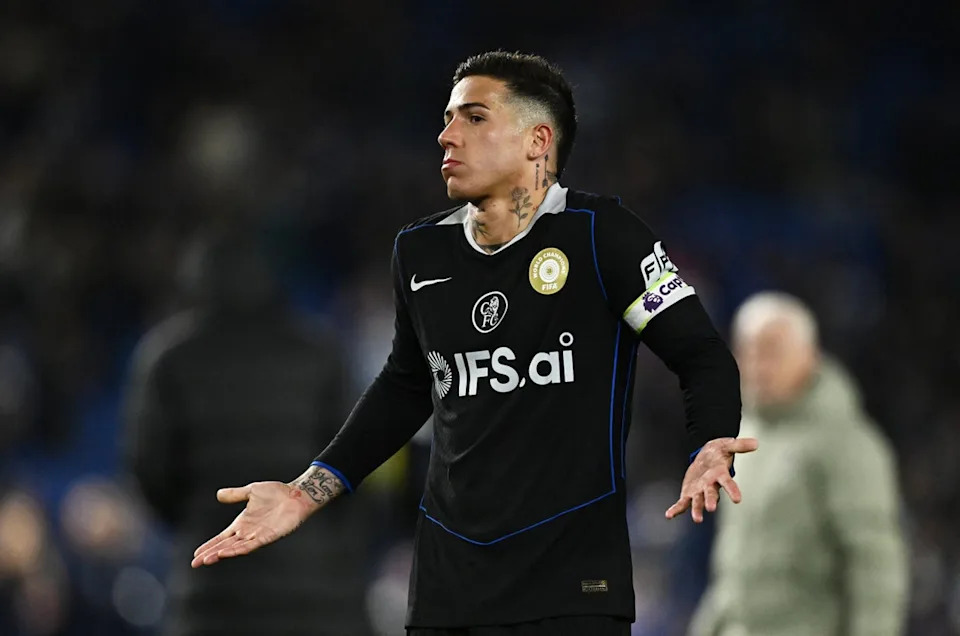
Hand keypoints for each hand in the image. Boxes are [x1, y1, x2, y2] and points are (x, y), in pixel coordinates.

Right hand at [191, 481, 317, 567]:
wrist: (296, 494)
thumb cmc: (276, 492)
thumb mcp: (251, 491)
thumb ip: (236, 494)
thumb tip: (219, 494)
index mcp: (242, 523)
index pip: (222, 538)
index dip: (209, 545)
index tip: (195, 555)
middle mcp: (248, 532)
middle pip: (225, 546)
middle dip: (210, 554)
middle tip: (195, 563)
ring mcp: (258, 535)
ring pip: (236, 548)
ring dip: (222, 554)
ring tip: (207, 559)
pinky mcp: (269, 536)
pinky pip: (252, 545)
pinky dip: (239, 549)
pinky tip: (227, 553)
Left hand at [665, 437, 758, 522]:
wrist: (706, 456)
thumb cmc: (718, 452)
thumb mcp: (727, 445)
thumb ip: (739, 445)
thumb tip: (755, 443)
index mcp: (720, 474)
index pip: (728, 482)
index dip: (733, 490)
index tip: (738, 499)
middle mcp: (710, 485)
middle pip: (711, 494)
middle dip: (710, 501)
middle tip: (711, 508)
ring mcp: (699, 490)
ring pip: (698, 501)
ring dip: (697, 510)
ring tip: (697, 519)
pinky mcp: (689, 493)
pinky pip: (683, 503)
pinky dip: (677, 509)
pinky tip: (669, 515)